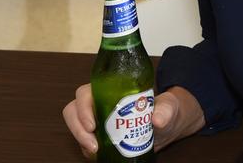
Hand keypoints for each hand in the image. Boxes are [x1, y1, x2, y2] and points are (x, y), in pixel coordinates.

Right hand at [63, 84, 204, 158]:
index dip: (83, 108)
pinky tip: (98, 154)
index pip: (85, 93)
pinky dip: (87, 148)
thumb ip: (166, 110)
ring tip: (95, 151)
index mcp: (110, 88)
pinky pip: (84, 141)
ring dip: (80, 139)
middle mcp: (98, 102)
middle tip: (93, 144)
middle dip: (78, 128)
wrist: (168, 125)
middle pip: (73, 110)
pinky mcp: (98, 135)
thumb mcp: (169, 107)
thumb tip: (157, 120)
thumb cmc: (165, 109)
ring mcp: (96, 119)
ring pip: (76, 126)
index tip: (93, 124)